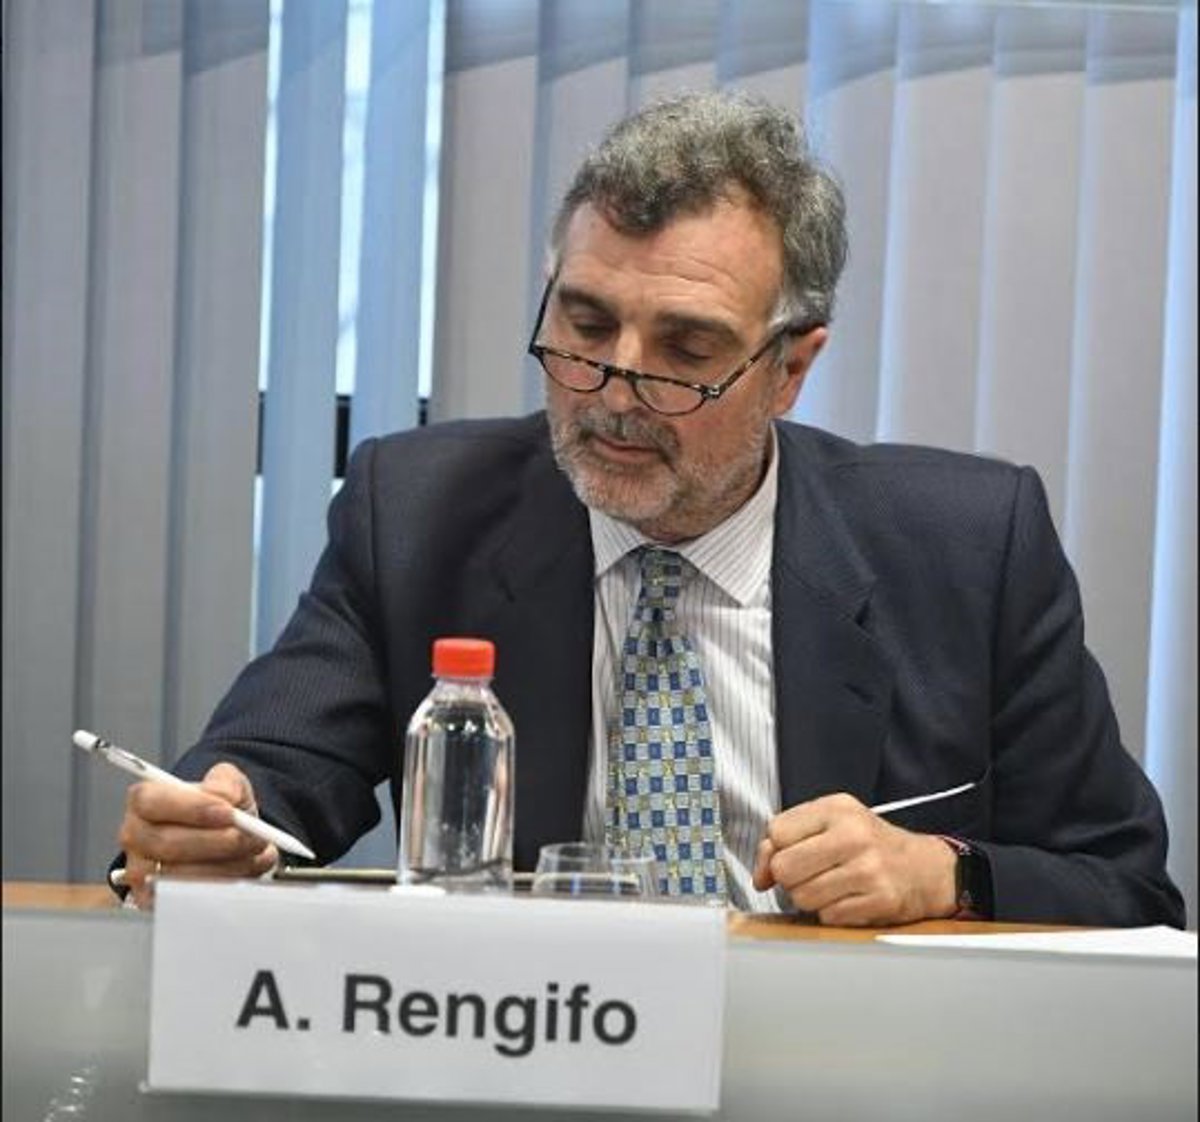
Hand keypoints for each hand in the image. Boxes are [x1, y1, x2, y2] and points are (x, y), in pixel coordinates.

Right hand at [117, 763, 277, 909]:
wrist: (219, 841)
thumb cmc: (217, 811)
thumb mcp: (226, 784)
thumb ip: (227, 782)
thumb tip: (228, 797)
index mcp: (144, 801)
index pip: (152, 803)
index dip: (193, 808)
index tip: (229, 812)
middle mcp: (135, 837)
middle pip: (168, 844)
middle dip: (220, 842)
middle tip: (251, 836)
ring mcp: (140, 873)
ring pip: (181, 876)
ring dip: (228, 865)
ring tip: (253, 852)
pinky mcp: (153, 901)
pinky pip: (189, 900)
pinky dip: (224, 886)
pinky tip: (243, 870)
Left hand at [752, 793, 957, 925]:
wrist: (926, 869)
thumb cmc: (870, 844)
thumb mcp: (830, 823)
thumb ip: (786, 840)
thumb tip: (760, 876)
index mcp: (837, 808)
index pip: (777, 831)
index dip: (775, 849)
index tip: (790, 853)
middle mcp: (853, 835)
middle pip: (784, 868)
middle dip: (789, 878)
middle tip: (808, 874)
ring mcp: (868, 869)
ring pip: (802, 897)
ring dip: (809, 899)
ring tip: (830, 887)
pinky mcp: (880, 900)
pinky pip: (827, 916)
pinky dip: (831, 913)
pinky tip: (848, 899)